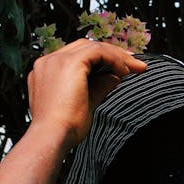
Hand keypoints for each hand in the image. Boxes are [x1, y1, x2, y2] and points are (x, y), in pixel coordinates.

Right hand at [27, 39, 146, 149]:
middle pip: (85, 47)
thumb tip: (114, 78)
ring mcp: (57, 60)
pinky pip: (98, 51)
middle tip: (133, 64)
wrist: (52, 137)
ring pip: (93, 46)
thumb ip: (99, 87)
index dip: (101, 59)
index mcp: (47, 72)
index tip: (121, 69)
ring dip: (117, 56)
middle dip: (111, 54)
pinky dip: (114, 58)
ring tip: (136, 67)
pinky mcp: (70, 62)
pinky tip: (125, 71)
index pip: (77, 56)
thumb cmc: (64, 129)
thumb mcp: (86, 103)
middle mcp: (49, 62)